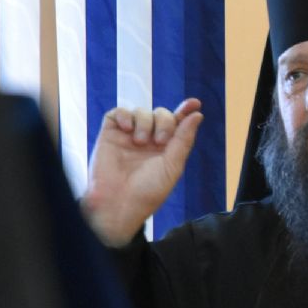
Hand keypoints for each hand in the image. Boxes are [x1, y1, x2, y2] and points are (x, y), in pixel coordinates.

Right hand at [82, 99, 202, 246]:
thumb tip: (198, 114)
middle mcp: (148, 139)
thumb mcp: (172, 166)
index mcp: (165, 147)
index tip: (195, 103)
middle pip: (161, 113)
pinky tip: (127, 129)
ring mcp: (128, 135)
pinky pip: (118, 112)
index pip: (177, 123)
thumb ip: (184, 139)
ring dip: (145, 122)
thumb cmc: (147, 191)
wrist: (118, 204)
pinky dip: (125, 115)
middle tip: (160, 141)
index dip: (185, 111)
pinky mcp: (110, 134)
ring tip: (139, 142)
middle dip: (165, 122)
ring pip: (141, 111)